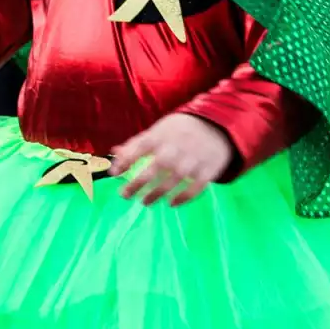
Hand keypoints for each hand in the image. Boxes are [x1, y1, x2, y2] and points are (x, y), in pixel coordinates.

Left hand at [109, 113, 232, 206]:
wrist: (216, 125)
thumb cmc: (179, 130)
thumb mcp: (159, 130)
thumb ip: (137, 143)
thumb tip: (114, 152)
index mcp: (162, 136)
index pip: (140, 147)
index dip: (125, 160)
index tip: (113, 173)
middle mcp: (176, 148)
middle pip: (155, 167)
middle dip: (137, 183)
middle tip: (124, 195)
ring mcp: (193, 159)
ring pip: (173, 180)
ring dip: (156, 193)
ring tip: (144, 202)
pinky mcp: (208, 170)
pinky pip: (195, 188)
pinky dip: (183, 197)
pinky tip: (171, 203)